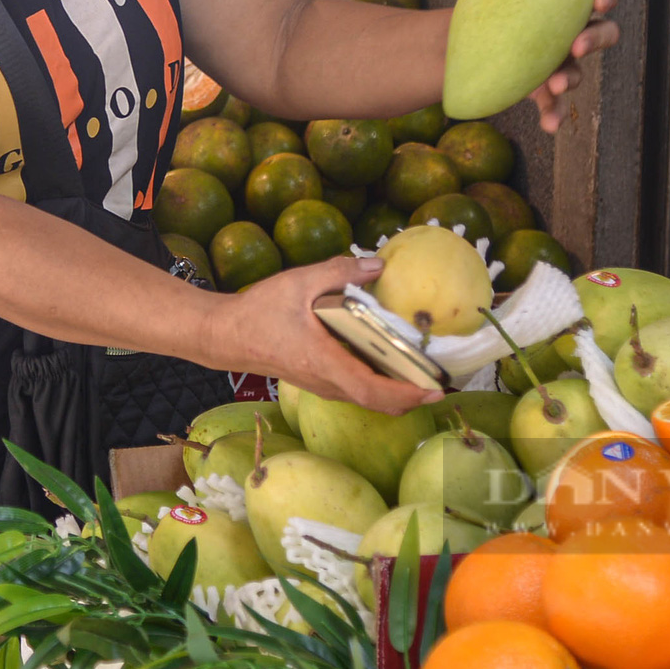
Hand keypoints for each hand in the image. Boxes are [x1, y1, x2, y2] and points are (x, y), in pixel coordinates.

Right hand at [201, 254, 437, 415]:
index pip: (374, 391)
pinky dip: (382, 384)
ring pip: (369, 399)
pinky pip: (358, 390)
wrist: (227, 336)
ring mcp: (323, 386)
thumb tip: (379, 265)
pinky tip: (392, 359)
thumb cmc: (260, 311)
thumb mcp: (299, 282)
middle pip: (379, 403)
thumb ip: (340, 270)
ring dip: (399, 391)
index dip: (408, 394)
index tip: (435, 389)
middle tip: (443, 379)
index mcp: (325, 362)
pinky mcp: (320, 381)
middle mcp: (328, 382)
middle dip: (414, 396)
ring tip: (425, 368)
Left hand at [451, 0, 619, 133]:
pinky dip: (554, 114)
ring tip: (557, 84)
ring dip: (571, 77)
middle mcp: (571, 32)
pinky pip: (554, 103)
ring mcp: (560, 62)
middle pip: (602, 33)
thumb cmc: (495, 3)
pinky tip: (550, 125)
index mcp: (566, 1)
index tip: (600, 0)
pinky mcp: (544, 88)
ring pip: (578, 71)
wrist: (477, 37)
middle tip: (578, 46)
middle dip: (597, 39)